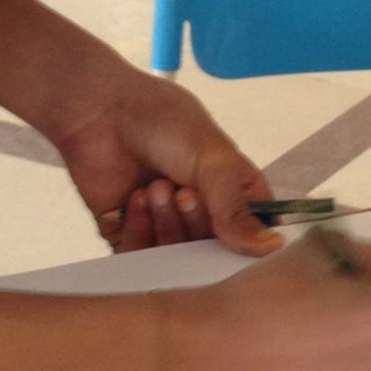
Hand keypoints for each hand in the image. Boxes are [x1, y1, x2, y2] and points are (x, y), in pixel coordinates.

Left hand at [47, 63, 280, 256]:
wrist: (99, 112)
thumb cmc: (162, 122)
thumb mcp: (213, 159)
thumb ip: (237, 208)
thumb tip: (271, 248)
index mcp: (234, 190)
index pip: (257, 233)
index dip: (250, 242)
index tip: (238, 238)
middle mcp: (203, 212)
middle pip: (214, 252)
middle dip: (198, 224)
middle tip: (185, 193)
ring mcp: (166, 225)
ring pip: (178, 257)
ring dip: (167, 223)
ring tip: (156, 187)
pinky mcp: (129, 235)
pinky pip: (141, 257)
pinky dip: (140, 231)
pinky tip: (136, 198)